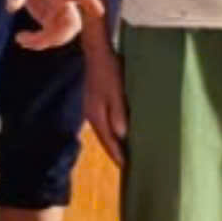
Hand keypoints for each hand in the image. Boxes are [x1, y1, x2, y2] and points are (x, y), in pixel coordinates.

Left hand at [9, 0, 103, 51]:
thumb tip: (11, 8)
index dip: (90, 2)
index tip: (99, 12)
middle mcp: (65, 3)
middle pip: (72, 25)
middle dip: (56, 37)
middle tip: (32, 40)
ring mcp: (60, 14)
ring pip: (61, 36)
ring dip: (43, 43)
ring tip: (20, 39)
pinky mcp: (52, 22)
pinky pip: (51, 38)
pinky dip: (37, 43)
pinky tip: (21, 40)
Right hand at [84, 49, 129, 168]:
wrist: (97, 52)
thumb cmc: (109, 71)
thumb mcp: (116, 91)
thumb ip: (118, 112)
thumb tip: (122, 135)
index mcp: (96, 116)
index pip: (109, 142)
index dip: (118, 155)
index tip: (129, 169)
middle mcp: (93, 116)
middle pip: (105, 140)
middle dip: (116, 153)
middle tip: (129, 167)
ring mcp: (93, 109)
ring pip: (105, 132)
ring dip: (115, 143)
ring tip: (126, 153)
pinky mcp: (97, 102)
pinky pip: (106, 123)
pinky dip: (114, 131)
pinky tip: (121, 132)